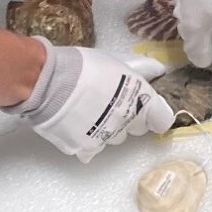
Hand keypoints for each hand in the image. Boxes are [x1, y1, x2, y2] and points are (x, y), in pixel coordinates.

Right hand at [11, 40, 174, 160]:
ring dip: (106, 129)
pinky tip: (76, 127)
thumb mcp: (116, 61)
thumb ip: (140, 69)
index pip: (162, 119)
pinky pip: (91, 150)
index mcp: (139, 99)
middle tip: (109, 104)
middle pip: (136, 129)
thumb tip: (159, 71)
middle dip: (127, 119)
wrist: (49, 82)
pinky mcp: (85, 148)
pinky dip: (86, 141)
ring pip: (113, 139)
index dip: (154, 114)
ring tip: (88, 113)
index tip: (145, 109)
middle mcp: (127, 122)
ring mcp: (106, 137)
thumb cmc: (83, 66)